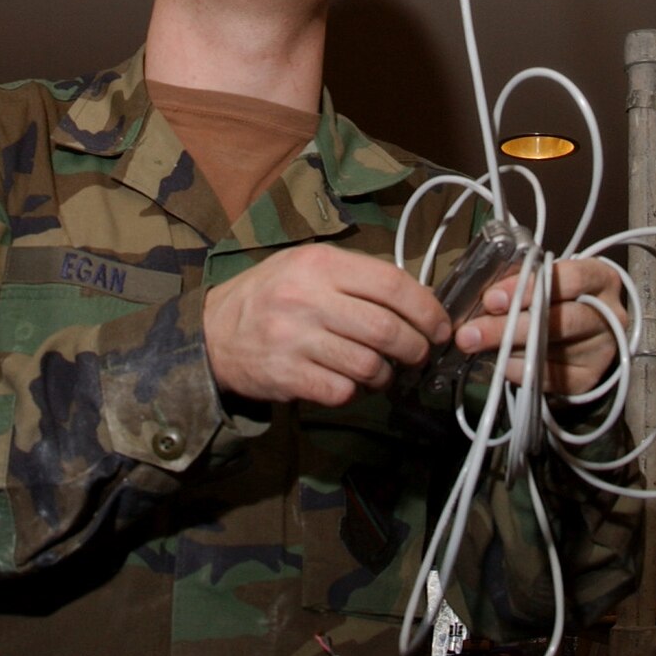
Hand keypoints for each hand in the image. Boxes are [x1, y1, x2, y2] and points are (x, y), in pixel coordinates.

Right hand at [204, 244, 451, 408]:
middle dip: (416, 347)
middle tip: (421, 354)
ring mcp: (296, 339)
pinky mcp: (287, 376)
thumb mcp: (307, 264)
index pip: (391, 284)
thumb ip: (356, 275)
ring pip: (369, 365)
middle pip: (386, 329)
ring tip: (385, 371)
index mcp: (320, 263)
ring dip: (387, 374)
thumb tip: (417, 298)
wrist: (215, 332)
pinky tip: (353, 383)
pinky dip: (357, 392)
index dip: (426, 308)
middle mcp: (308, 298)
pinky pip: (342, 391)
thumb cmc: (272, 294)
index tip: (440, 325)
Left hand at [453, 256, 625, 396]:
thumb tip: (483, 299)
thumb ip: (524, 282)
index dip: (527, 287)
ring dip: (507, 349)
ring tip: (476, 346)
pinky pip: (551, 379)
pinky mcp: (591, 379)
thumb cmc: (562, 295)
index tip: (491, 299)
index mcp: (601, 278)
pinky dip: (520, 370)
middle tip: (469, 333)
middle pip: (559, 321)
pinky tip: (501, 363)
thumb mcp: (550, 278)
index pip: (569, 278)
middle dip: (508, 326)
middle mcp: (611, 315)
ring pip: (552, 351)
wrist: (592, 330)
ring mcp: (603, 350)